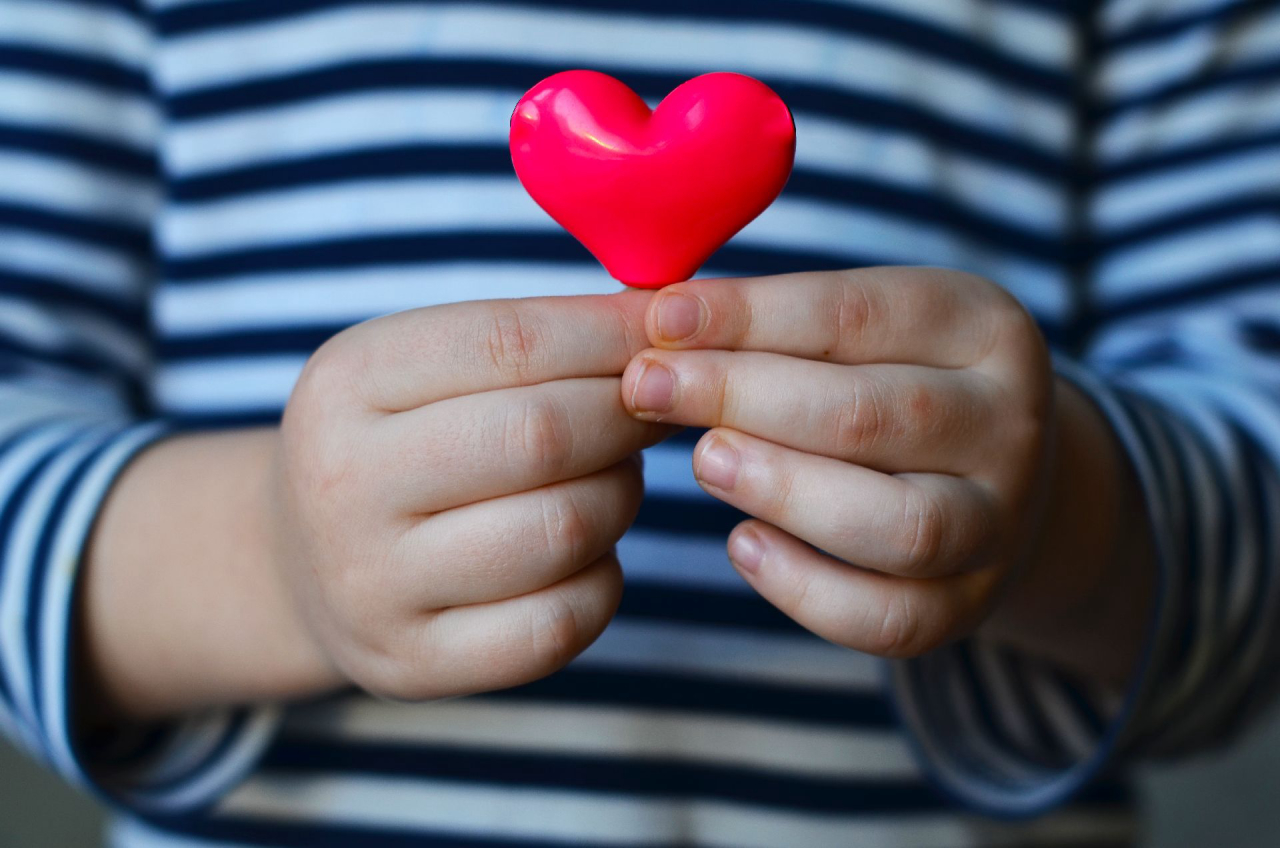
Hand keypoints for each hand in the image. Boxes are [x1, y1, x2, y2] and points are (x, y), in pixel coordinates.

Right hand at [270, 292, 668, 699]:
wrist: (299, 564)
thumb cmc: (396, 444)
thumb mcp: (422, 369)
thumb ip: (530, 341)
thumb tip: (667, 319)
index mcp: (346, 384)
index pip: (510, 344)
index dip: (611, 337)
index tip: (668, 334)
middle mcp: (344, 487)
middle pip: (541, 438)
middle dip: (626, 418)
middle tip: (651, 413)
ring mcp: (373, 588)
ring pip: (562, 531)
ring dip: (620, 497)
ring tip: (611, 478)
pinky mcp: (413, 665)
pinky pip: (557, 625)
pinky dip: (602, 580)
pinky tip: (588, 553)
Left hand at [620, 268, 1151, 678]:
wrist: (993, 476)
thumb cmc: (892, 381)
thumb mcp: (863, 329)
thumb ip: (776, 322)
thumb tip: (659, 321)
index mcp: (984, 328)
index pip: (857, 316)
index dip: (749, 317)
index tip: (658, 319)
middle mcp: (1010, 426)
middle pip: (874, 416)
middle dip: (743, 398)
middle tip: (649, 388)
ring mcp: (999, 525)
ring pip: (899, 525)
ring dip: (784, 491)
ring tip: (704, 461)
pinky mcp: (969, 606)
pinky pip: (890, 619)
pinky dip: (806, 588)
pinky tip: (742, 544)